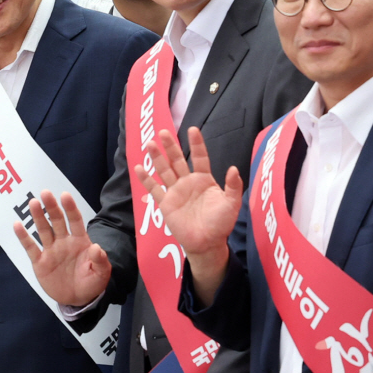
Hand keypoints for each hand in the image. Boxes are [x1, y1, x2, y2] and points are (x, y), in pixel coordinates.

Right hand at [15, 190, 112, 306]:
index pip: (75, 221)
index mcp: (80, 241)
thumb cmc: (92, 283)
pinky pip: (30, 247)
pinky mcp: (39, 262)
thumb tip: (96, 247)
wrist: (77, 299)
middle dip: (51, 207)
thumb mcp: (101, 274)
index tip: (65, 195)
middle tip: (45, 193)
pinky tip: (17, 225)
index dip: (70, 208)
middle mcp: (64, 242)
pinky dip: (23, 237)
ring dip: (38, 217)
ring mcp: (51, 251)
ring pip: (43, 230)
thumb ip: (100, 260)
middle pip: (56, 221)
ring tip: (33, 203)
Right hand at [134, 126, 241, 305]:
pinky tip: (139, 168)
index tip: (192, 129)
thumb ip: (233, 186)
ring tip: (149, 144)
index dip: (196, 144)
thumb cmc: (221, 223)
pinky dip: (146, 179)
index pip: (200, 157)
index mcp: (204, 180)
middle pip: (178, 160)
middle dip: (171, 146)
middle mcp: (188, 182)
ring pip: (164, 171)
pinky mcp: (165, 203)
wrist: (206, 243)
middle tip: (163, 132)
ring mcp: (175, 192)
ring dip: (157, 158)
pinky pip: (154, 189)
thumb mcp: (232, 204)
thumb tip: (233, 168)